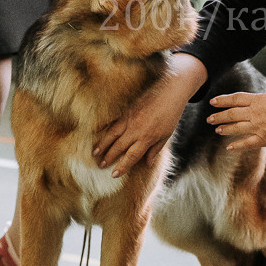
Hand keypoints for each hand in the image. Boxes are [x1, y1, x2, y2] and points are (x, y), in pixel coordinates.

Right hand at [92, 54, 206, 176]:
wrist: (171, 91)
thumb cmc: (171, 114)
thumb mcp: (166, 134)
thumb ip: (155, 150)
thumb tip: (147, 164)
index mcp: (147, 138)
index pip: (131, 156)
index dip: (122, 166)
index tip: (114, 174)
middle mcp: (135, 130)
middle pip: (118, 147)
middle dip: (108, 157)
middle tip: (100, 165)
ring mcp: (129, 118)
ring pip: (112, 134)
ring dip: (102, 144)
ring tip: (94, 153)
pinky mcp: (127, 108)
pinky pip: (112, 119)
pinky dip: (103, 124)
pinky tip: (95, 130)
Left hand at [208, 91, 265, 149]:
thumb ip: (263, 101)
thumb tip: (255, 104)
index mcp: (259, 100)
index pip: (236, 99)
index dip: (223, 100)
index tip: (214, 101)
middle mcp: (256, 113)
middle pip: (232, 113)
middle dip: (219, 115)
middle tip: (210, 118)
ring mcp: (259, 127)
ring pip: (236, 127)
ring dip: (224, 128)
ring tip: (216, 129)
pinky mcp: (265, 139)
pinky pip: (247, 143)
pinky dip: (236, 145)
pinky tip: (229, 147)